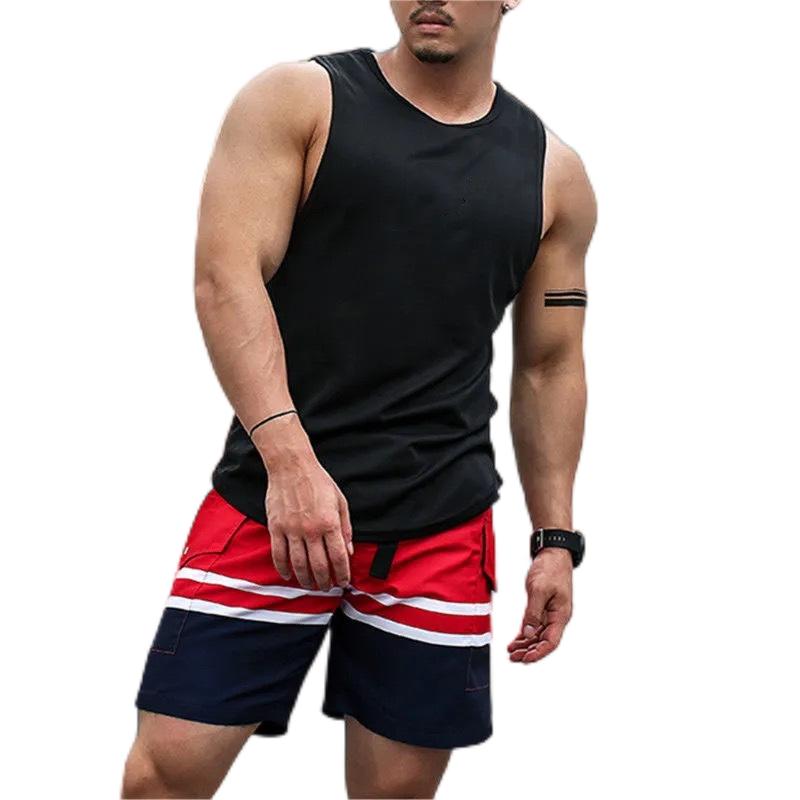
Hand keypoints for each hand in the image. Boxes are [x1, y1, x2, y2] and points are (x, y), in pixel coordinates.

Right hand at [264, 453, 352, 591]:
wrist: (292, 466)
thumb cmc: (318, 482)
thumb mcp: (340, 502)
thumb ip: (346, 528)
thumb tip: (349, 551)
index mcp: (330, 523)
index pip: (339, 557)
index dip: (343, 573)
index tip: (344, 582)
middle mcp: (311, 529)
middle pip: (319, 565)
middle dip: (325, 581)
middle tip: (327, 587)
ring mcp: (292, 530)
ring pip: (299, 564)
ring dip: (306, 579)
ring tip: (311, 585)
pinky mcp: (276, 528)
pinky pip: (279, 554)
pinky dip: (283, 569)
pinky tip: (288, 576)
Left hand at [507, 548, 572, 662]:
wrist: (553, 552)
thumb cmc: (551, 567)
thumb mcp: (539, 590)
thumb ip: (533, 613)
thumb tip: (528, 633)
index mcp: (561, 615)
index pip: (551, 642)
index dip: (538, 653)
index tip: (525, 659)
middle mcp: (557, 616)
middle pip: (544, 641)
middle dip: (529, 651)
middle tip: (514, 657)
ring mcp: (551, 612)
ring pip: (538, 634)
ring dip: (526, 643)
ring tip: (512, 651)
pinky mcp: (544, 606)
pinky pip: (535, 624)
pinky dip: (526, 632)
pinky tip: (517, 639)